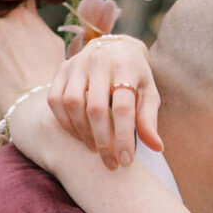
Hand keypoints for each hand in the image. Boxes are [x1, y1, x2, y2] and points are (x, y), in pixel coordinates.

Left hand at [0, 2, 65, 112]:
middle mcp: (0, 23)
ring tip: (11, 68)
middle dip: (2, 32)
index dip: (12, 14)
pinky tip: (3, 77)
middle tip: (13, 51)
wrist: (34, 101)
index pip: (9, 4)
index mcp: (19, 14)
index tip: (15, 24)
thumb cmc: (49, 71)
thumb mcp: (52, 39)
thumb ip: (35, 20)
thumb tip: (27, 6)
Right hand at [50, 34, 161, 167]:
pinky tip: (78, 135)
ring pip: (72, 105)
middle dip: (103, 141)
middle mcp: (99, 60)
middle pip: (96, 108)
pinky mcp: (62, 69)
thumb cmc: (135, 77)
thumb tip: (156, 147)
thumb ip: (149, 119)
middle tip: (110, 163)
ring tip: (94, 148)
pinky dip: (65, 122)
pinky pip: (56, 100)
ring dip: (82, 133)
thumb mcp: (148, 94)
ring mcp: (77, 63)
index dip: (123, 137)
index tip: (125, 161)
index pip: (123, 107)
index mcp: (126, 65)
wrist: (116, 49)